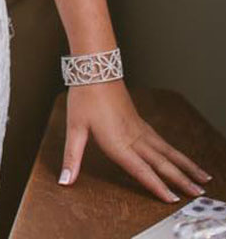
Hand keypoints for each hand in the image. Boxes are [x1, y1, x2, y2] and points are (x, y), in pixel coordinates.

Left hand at [58, 79, 212, 202]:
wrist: (96, 68)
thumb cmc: (84, 96)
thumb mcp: (74, 128)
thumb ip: (72, 157)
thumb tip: (65, 181)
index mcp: (118, 142)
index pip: (141, 169)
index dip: (156, 185)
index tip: (173, 199)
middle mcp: (133, 137)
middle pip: (162, 161)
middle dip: (181, 179)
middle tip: (199, 193)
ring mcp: (139, 128)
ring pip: (167, 150)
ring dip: (184, 165)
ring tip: (201, 177)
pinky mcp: (139, 122)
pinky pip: (162, 141)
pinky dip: (174, 152)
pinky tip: (179, 157)